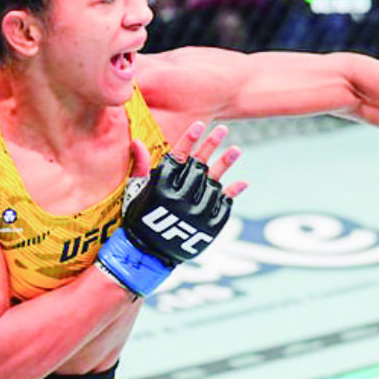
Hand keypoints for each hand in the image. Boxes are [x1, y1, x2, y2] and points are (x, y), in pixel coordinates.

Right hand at [97, 122, 244, 295]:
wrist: (147, 254)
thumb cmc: (140, 218)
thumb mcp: (136, 192)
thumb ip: (141, 168)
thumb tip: (138, 142)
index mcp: (161, 187)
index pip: (178, 157)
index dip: (189, 139)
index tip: (200, 124)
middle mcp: (180, 198)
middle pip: (200, 166)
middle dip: (211, 145)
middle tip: (222, 129)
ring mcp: (197, 213)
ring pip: (214, 183)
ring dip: (226, 165)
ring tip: (236, 150)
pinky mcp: (209, 226)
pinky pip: (224, 205)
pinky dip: (233, 193)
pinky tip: (243, 182)